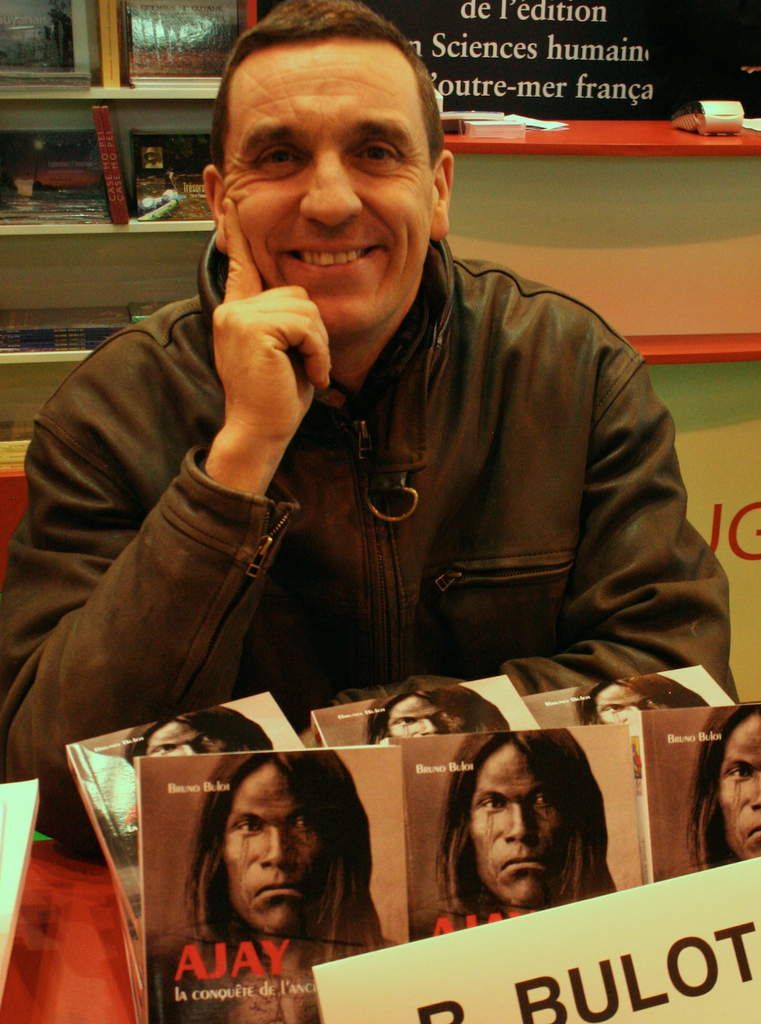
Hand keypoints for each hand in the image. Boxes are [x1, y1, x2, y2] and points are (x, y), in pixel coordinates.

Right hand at [206, 199, 330, 492]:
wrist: (259, 432)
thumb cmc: (276, 399)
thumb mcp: (283, 351)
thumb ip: (286, 321)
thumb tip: (302, 300)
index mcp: (237, 311)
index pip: (238, 262)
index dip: (236, 230)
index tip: (230, 199)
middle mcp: (232, 308)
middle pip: (297, 292)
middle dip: (313, 331)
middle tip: (305, 365)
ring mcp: (238, 316)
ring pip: (304, 307)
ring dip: (317, 344)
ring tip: (305, 371)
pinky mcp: (252, 327)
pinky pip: (305, 324)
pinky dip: (316, 352)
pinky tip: (308, 374)